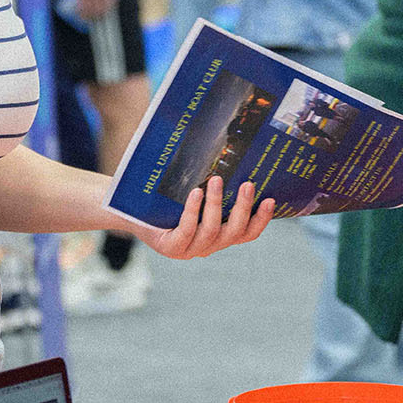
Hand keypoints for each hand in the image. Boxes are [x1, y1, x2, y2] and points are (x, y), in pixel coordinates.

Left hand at [138, 177, 274, 259]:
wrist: (132, 210)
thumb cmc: (168, 199)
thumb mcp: (195, 193)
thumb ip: (215, 186)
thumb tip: (236, 153)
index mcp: (218, 236)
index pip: (247, 233)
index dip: (260, 219)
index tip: (270, 199)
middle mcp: (208, 246)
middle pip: (234, 232)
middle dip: (243, 208)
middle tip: (248, 184)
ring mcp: (190, 249)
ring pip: (212, 230)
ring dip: (217, 204)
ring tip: (216, 180)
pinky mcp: (172, 247)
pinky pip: (188, 229)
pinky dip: (194, 210)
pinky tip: (196, 193)